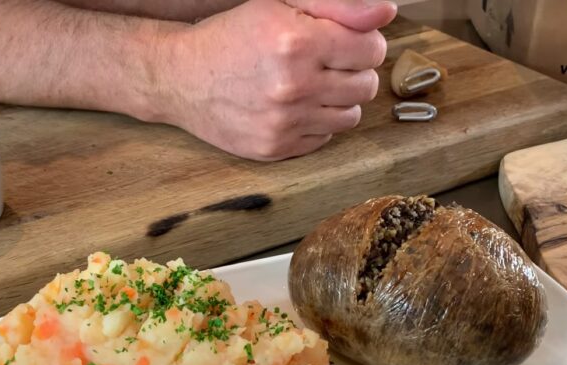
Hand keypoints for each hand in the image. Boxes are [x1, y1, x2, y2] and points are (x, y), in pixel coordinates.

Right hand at [159, 0, 396, 160]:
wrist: (181, 78)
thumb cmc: (231, 36)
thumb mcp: (278, 4)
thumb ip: (336, 5)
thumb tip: (385, 11)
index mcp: (297, 42)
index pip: (371, 49)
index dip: (365, 43)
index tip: (348, 42)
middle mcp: (293, 86)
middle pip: (365, 85)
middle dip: (354, 71)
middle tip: (328, 63)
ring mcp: (285, 122)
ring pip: (350, 116)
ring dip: (339, 100)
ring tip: (313, 86)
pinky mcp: (276, 148)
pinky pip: (324, 139)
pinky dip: (316, 123)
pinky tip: (294, 107)